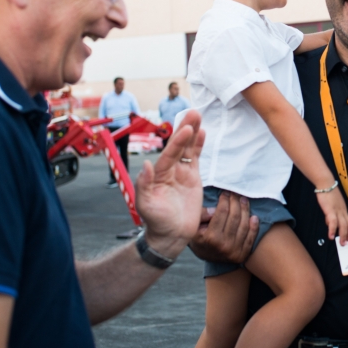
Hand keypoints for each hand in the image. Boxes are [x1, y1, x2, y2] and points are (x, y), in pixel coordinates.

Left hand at [135, 109, 204, 258]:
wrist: (171, 236)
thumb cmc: (156, 222)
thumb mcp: (146, 206)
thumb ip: (144, 185)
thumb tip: (146, 164)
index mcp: (158, 174)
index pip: (170, 154)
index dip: (178, 142)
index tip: (186, 129)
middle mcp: (169, 170)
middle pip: (179, 146)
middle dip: (185, 128)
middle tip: (193, 112)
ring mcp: (181, 173)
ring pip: (188, 148)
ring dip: (193, 132)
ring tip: (198, 115)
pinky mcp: (192, 178)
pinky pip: (196, 158)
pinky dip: (199, 146)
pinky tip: (202, 133)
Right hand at [188, 192, 259, 262]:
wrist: (207, 259)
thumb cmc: (199, 238)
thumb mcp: (194, 226)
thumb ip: (201, 215)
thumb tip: (214, 209)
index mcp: (210, 237)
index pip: (222, 212)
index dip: (225, 199)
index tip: (225, 192)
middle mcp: (223, 245)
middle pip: (234, 217)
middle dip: (236, 201)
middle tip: (236, 193)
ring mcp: (234, 251)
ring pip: (244, 225)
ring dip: (246, 210)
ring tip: (244, 200)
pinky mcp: (242, 255)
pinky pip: (251, 237)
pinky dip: (254, 226)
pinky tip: (254, 216)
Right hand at [315, 189, 347, 245]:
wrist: (326, 184)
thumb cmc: (328, 193)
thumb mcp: (331, 206)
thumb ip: (331, 215)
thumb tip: (329, 223)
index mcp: (343, 210)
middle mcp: (342, 211)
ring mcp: (337, 210)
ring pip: (343, 225)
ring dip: (343, 235)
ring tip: (342, 243)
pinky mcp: (330, 209)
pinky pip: (333, 221)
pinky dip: (332, 229)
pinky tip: (331, 236)